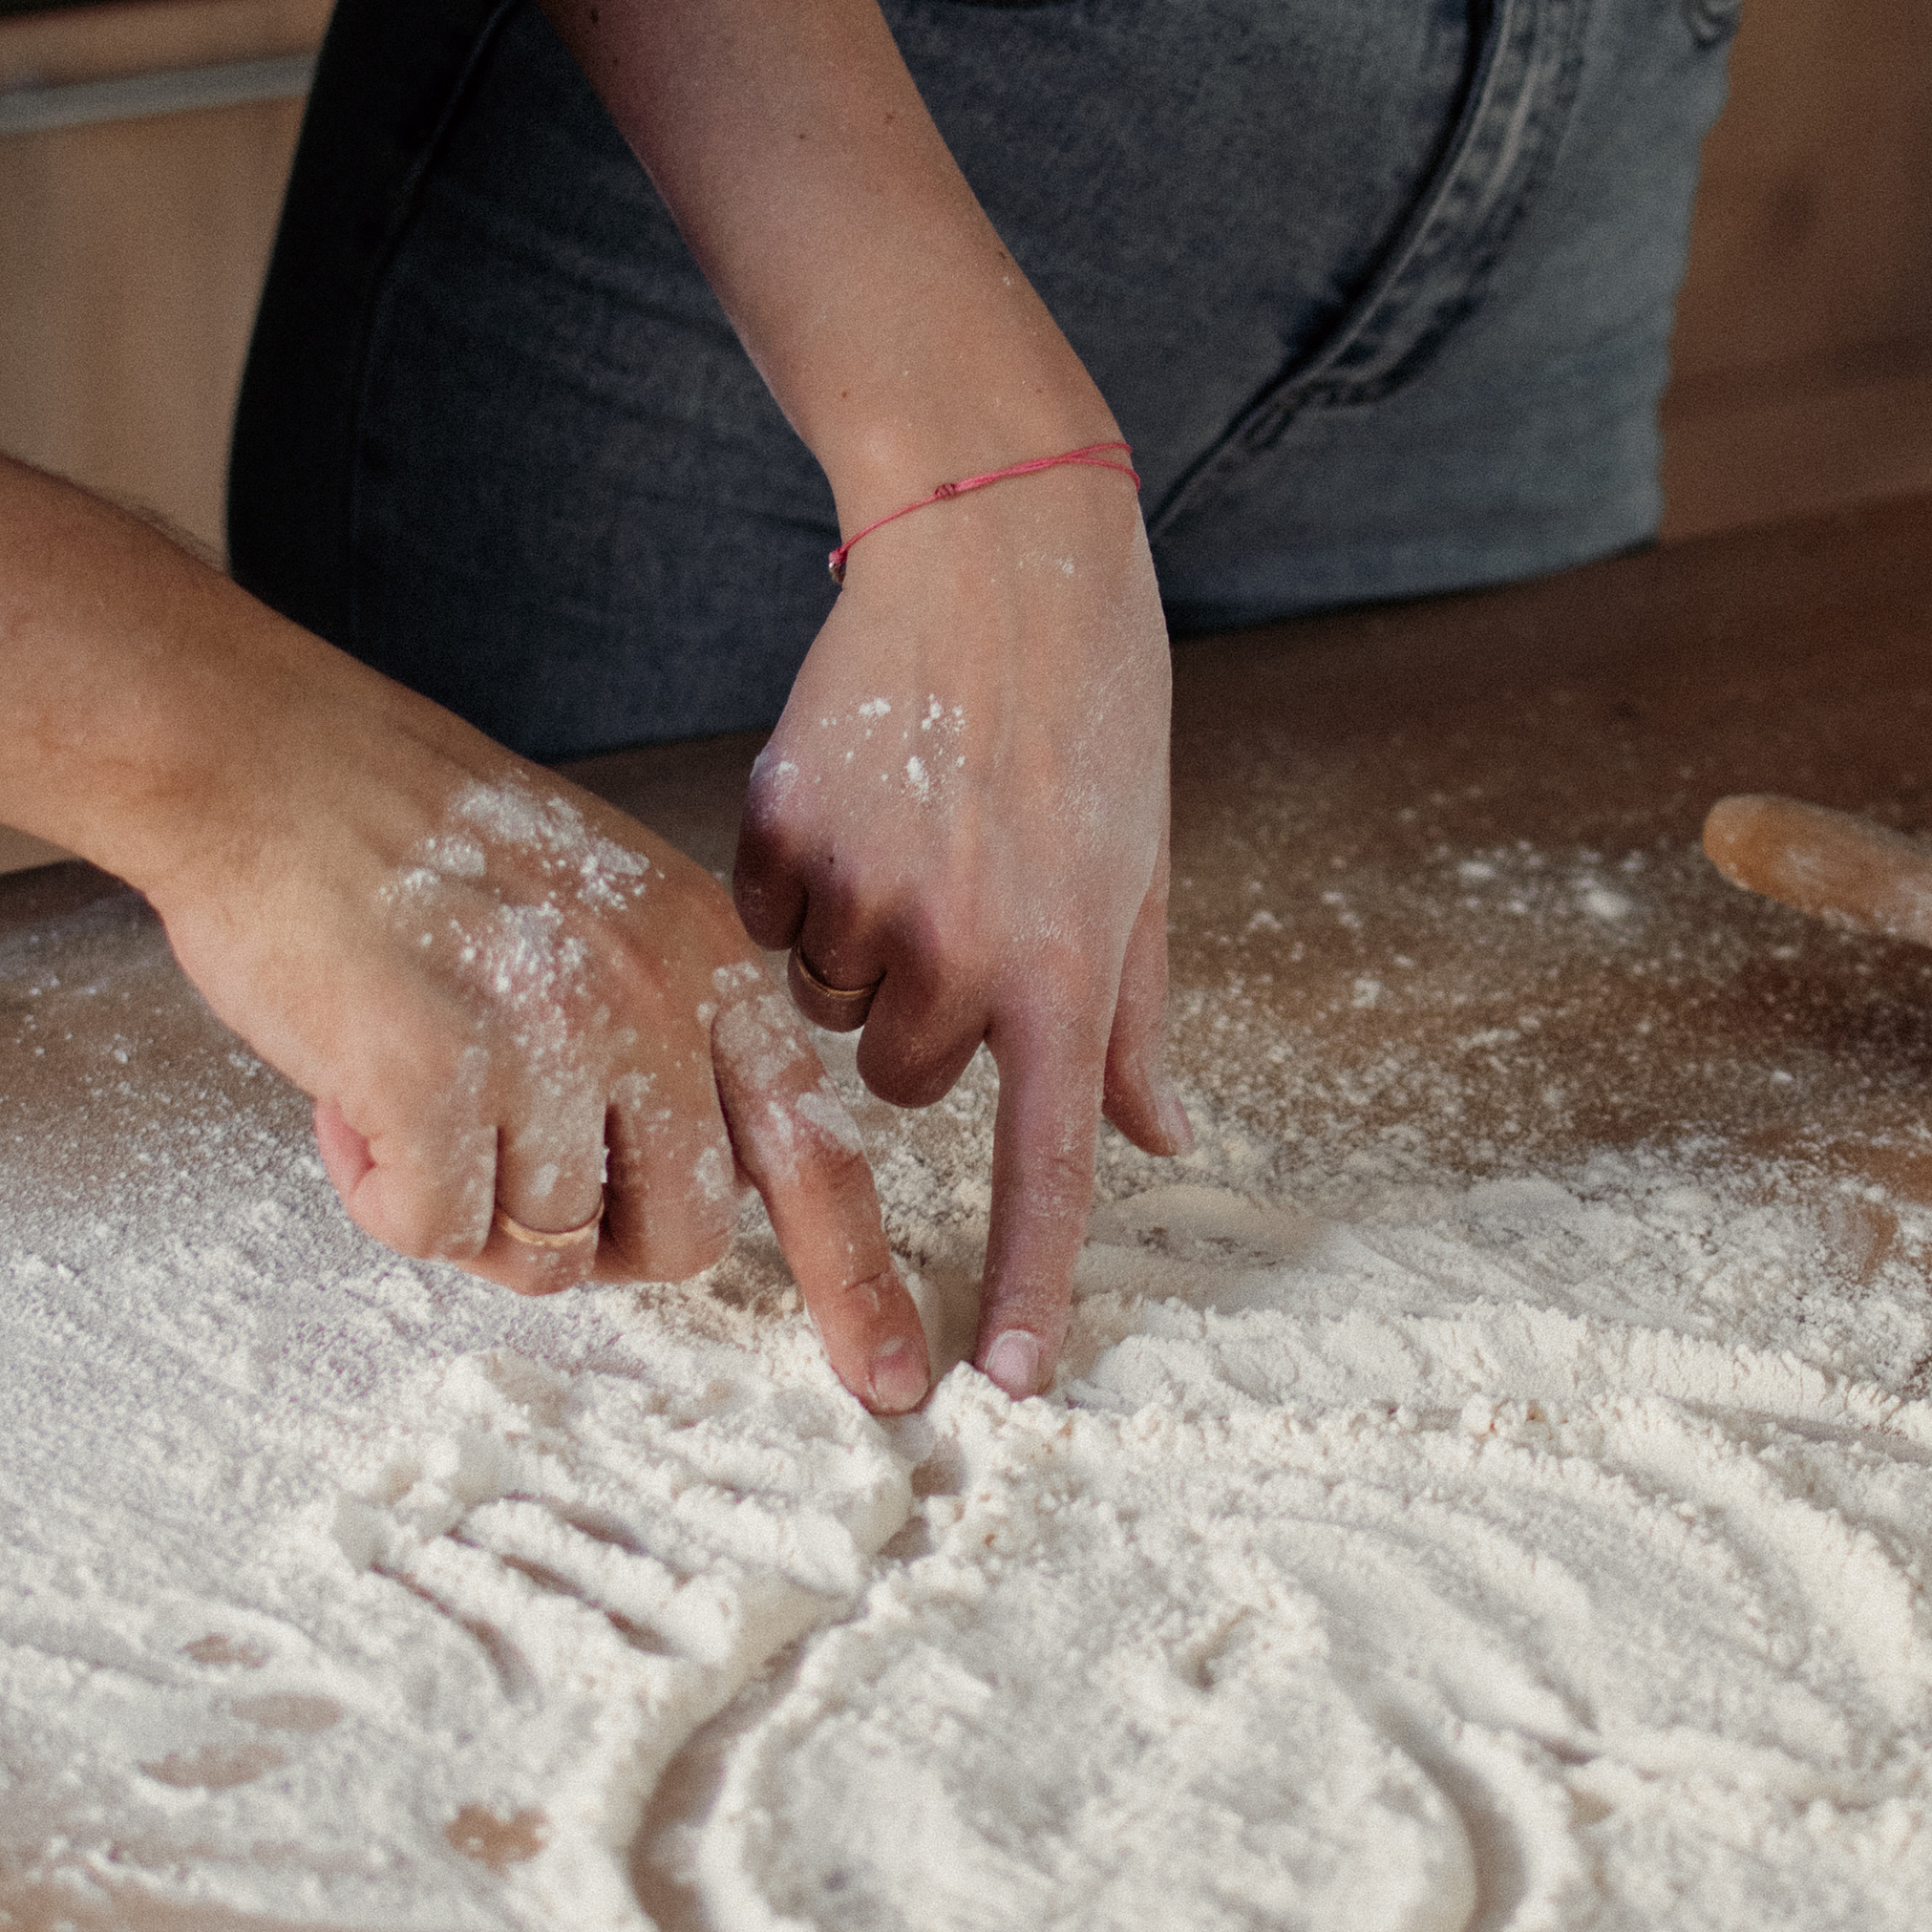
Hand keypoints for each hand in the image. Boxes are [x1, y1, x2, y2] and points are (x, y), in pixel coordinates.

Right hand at [147, 674, 930, 1410]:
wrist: (264, 764)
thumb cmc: (409, 846)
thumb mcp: (597, 908)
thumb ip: (662, 1034)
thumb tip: (674, 1195)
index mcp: (706, 959)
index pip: (817, 1148)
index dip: (858, 1280)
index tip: (893, 1380)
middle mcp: (653, 999)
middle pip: (684, 1234)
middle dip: (595, 1241)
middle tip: (501, 1168)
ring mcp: (553, 1037)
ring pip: (550, 1247)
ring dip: (466, 1207)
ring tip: (405, 1096)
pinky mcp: (442, 1077)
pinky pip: (438, 1231)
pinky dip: (385, 1196)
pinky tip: (353, 1106)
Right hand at [735, 460, 1181, 1398]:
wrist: (999, 549)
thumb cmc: (1094, 712)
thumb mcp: (1147, 868)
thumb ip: (1136, 1019)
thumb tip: (1163, 1138)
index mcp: (1069, 968)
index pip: (1046, 1166)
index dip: (1025, 1282)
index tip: (998, 1383)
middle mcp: (965, 949)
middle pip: (907, 1077)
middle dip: (922, 1015)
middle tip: (958, 897)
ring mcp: (867, 897)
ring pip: (832, 1003)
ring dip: (857, 948)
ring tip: (911, 829)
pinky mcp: (783, 837)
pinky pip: (768, 925)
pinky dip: (796, 887)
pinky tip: (853, 798)